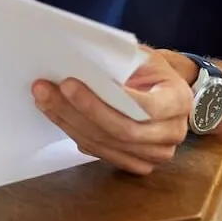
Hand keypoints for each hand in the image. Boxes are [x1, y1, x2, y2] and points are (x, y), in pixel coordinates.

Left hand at [32, 46, 193, 175]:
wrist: (165, 91)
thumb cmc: (152, 70)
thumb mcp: (143, 57)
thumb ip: (120, 61)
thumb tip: (79, 60)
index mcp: (178, 101)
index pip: (147, 108)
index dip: (105, 100)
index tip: (70, 83)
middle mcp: (171, 132)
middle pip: (122, 130)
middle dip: (78, 110)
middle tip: (45, 90)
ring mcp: (156, 154)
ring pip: (107, 144)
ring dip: (69, 122)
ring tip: (43, 99)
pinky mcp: (138, 163)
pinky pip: (102, 153)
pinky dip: (75, 133)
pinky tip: (56, 115)